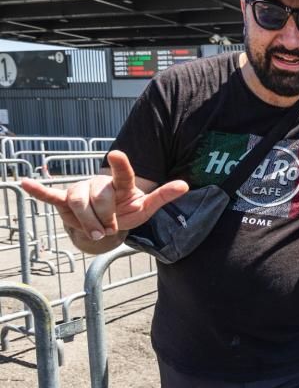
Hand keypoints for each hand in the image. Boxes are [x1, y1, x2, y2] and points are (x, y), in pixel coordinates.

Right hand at [20, 150, 188, 240]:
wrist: (106, 224)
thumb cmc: (127, 212)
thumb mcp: (146, 208)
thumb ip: (162, 196)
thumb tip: (185, 185)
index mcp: (121, 185)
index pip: (122, 174)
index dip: (120, 165)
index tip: (116, 155)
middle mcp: (99, 184)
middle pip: (100, 200)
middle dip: (106, 220)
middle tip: (111, 229)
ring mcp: (81, 191)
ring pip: (79, 205)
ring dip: (89, 224)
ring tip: (97, 232)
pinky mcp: (65, 201)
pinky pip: (51, 196)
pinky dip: (39, 191)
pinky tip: (23, 183)